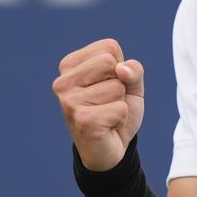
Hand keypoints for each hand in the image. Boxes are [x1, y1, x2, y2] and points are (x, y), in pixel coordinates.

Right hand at [52, 38, 145, 170]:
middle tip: (108, 102)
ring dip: (120, 104)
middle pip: (111, 63)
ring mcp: (69, 102)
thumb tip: (122, 70)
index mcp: (70, 65)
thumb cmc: (116, 110)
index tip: (108, 85)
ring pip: (117, 87)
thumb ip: (133, 70)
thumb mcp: (130, 84)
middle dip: (120, 84)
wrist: (110, 149)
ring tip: (106, 115)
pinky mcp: (82, 121)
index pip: (109, 47)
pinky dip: (121, 119)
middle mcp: (63, 82)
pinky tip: (107, 127)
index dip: (120, 68)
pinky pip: (120, 109)